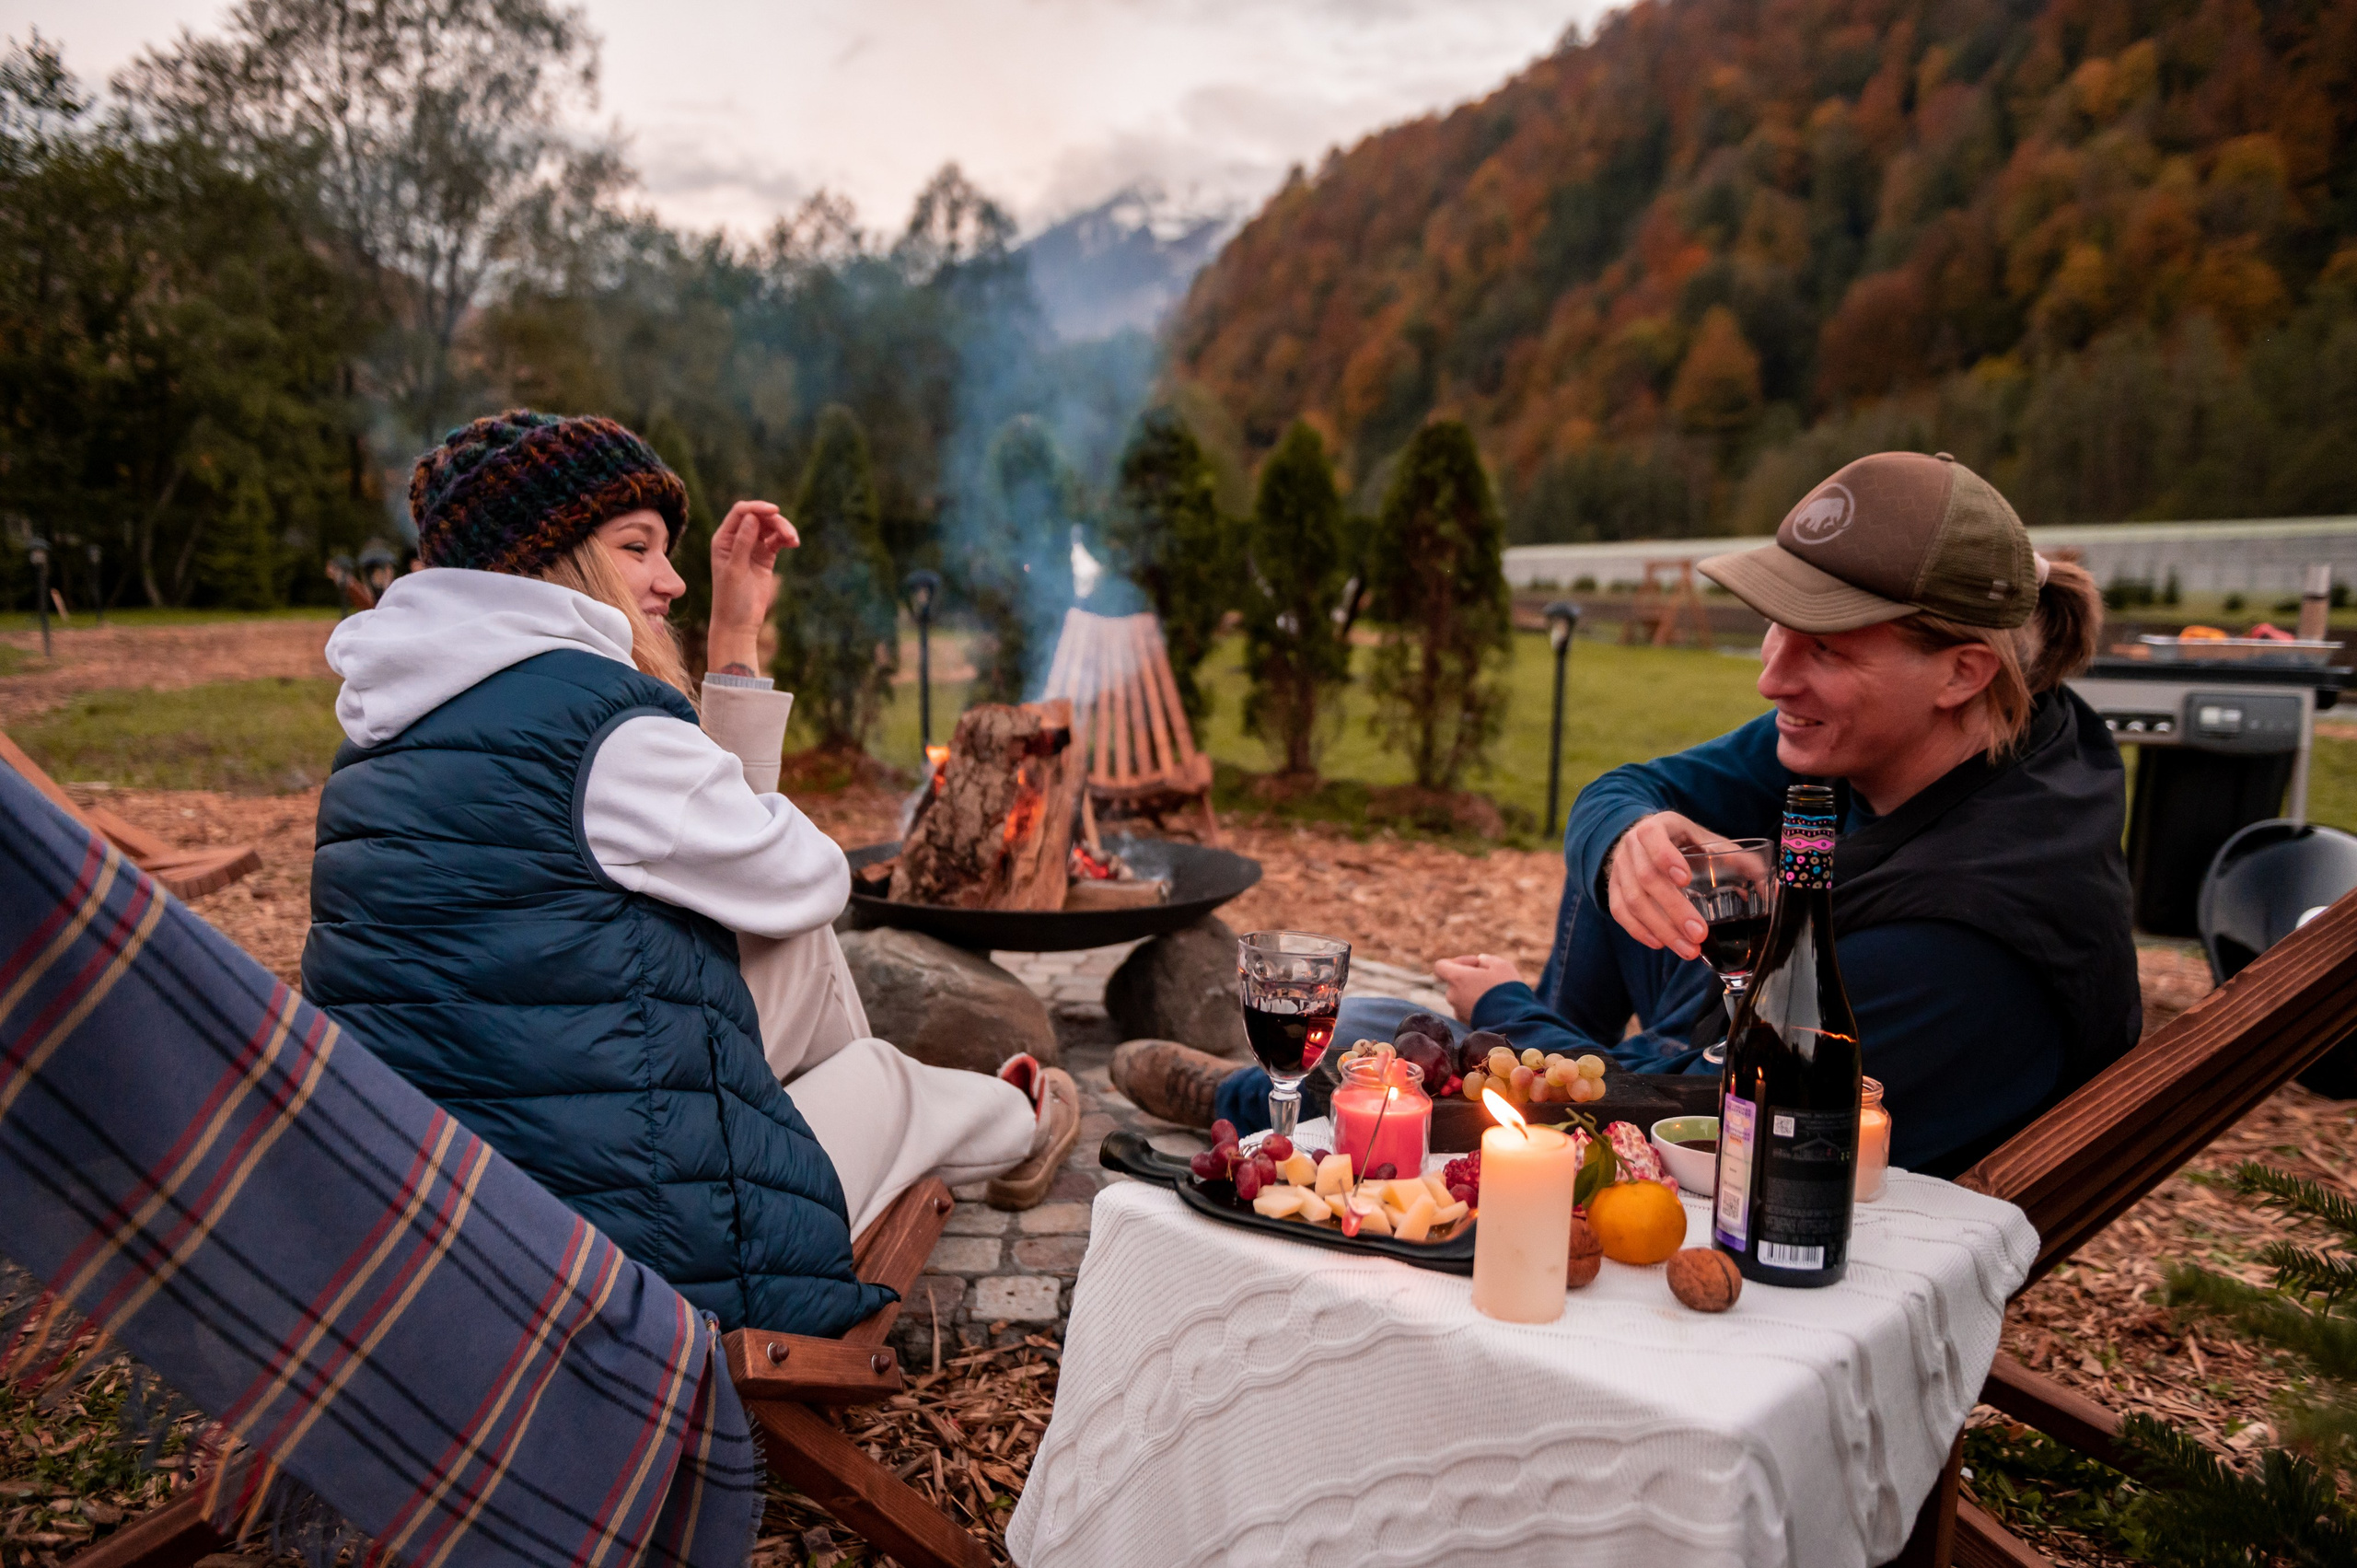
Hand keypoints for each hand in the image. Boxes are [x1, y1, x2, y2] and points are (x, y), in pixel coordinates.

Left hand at [707, 501, 798, 673]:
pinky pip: (777, 541)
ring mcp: (751, 548)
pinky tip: (793, 544)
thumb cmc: (731, 598)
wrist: (738, 623)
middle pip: (758, 517)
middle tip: (790, 535)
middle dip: (775, 521)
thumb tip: (752, 517)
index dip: (757, 508)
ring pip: (770, 528)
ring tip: (794, 541)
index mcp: (723, 539)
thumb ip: (742, 542)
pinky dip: (785, 539)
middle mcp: (736, 539)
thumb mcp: (735, 569)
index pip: (741, 513)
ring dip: (783, 530)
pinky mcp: (765, 557)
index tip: (775, 511)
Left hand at [1433, 953, 1522, 1022]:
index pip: (1441, 966)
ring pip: (1462, 995)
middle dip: (1470, 977)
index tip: (1476, 964)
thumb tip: (1480, 962)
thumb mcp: (1500, 965)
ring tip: (1494, 993)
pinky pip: (1468, 1009)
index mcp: (1457, 978)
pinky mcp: (1466, 1023)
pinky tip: (1493, 1005)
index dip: (1458, 961)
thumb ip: (1486, 960)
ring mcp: (1458, 1011)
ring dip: (1474, 991)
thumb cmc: (1506, 990)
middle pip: (1455, 981)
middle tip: (1491, 978)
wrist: (1514, 1021)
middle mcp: (1453, 995)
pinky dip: (1477, 1005)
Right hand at [1606, 811, 1723, 961]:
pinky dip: (1639, 931)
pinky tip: (1660, 944)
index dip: (1666, 858)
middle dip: (1673, 909)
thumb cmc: (1680, 841)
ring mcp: (1618, 869)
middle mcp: (1631, 846)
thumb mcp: (1704, 838)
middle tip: (1699, 934)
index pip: (1655, 840)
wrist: (1640, 838)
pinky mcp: (1612, 888)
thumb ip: (1735, 858)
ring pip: (1632, 901)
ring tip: (1688, 950)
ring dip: (1661, 928)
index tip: (1685, 879)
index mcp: (1656, 827)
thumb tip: (1774, 885)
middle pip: (1646, 879)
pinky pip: (1620, 912)